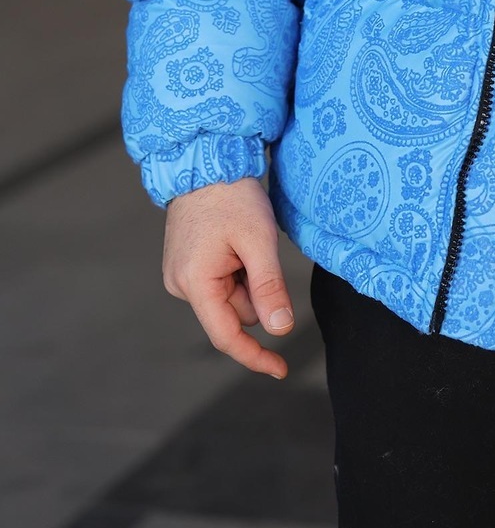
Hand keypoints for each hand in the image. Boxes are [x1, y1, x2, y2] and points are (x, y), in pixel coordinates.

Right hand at [163, 176, 294, 378]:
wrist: (205, 159)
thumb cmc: (232, 196)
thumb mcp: (258, 241)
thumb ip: (269, 287)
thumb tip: (280, 329)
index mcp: (194, 283)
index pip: (227, 336)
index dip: (255, 355)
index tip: (281, 369)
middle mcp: (180, 285)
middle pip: (234, 312)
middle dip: (256, 291)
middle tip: (259, 249)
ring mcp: (180, 274)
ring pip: (231, 297)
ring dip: (247, 276)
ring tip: (243, 238)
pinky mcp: (186, 265)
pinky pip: (221, 281)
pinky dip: (236, 268)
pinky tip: (234, 240)